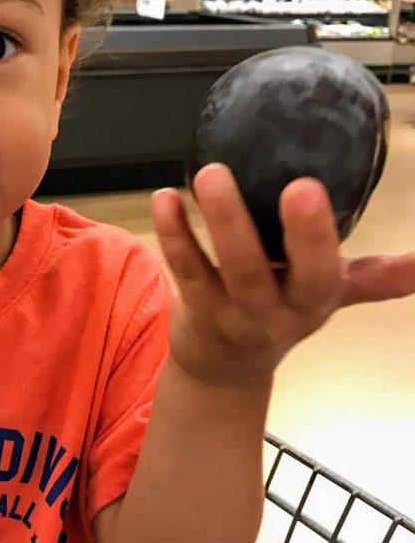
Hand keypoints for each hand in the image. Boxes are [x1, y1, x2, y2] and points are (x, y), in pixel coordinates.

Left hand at [152, 163, 414, 387]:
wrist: (224, 368)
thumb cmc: (281, 311)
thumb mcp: (329, 297)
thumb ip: (376, 277)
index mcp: (310, 301)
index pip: (320, 274)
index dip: (314, 236)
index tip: (306, 188)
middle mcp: (269, 311)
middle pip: (262, 272)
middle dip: (267, 230)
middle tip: (280, 181)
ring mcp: (226, 309)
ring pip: (219, 268)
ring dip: (215, 221)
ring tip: (209, 174)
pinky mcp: (191, 303)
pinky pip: (181, 266)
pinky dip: (173, 232)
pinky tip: (166, 198)